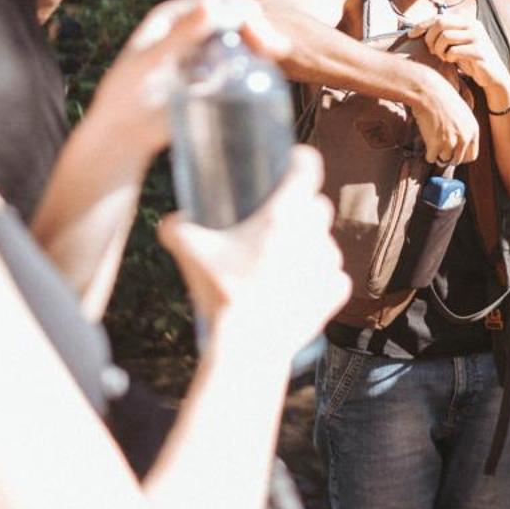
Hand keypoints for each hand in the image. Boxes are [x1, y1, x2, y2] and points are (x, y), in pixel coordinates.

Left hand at [79, 0, 285, 163]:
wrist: (122, 135)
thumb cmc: (125, 96)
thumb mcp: (150, 62)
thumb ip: (180, 35)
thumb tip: (212, 5)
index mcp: (176, 16)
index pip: (220, 2)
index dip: (244, 12)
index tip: (259, 35)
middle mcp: (192, 29)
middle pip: (237, 18)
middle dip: (260, 28)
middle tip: (276, 50)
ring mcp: (204, 53)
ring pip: (242, 40)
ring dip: (263, 43)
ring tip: (276, 56)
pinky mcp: (211, 77)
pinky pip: (239, 64)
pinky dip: (256, 64)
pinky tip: (267, 72)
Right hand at [159, 149, 347, 355]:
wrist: (248, 347)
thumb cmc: (222, 294)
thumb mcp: (190, 252)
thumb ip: (177, 228)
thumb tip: (174, 220)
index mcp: (283, 215)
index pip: (308, 167)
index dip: (300, 161)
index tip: (292, 163)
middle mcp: (313, 234)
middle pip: (318, 205)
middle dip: (301, 209)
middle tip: (275, 224)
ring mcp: (328, 263)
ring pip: (325, 241)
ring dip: (308, 247)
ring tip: (280, 264)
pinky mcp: (336, 291)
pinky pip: (332, 274)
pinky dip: (318, 279)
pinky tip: (295, 288)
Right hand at [409, 65, 480, 167]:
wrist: (428, 91)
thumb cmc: (442, 98)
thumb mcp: (462, 113)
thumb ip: (463, 130)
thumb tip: (457, 148)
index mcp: (473, 130)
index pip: (471, 156)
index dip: (461, 155)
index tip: (452, 152)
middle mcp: (465, 138)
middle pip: (457, 160)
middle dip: (448, 156)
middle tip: (439, 147)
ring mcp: (451, 142)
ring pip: (444, 160)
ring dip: (437, 153)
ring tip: (432, 138)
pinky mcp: (436, 144)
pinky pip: (431, 158)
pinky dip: (427, 153)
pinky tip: (426, 140)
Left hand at [412, 11, 509, 110]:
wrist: (493, 75)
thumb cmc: (469, 59)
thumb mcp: (455, 43)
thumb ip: (442, 33)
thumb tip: (416, 30)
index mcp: (466, 19)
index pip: (438, 17)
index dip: (422, 25)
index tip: (410, 35)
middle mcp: (473, 24)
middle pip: (440, 23)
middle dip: (430, 38)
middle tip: (431, 50)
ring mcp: (478, 37)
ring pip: (445, 37)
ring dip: (438, 49)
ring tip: (442, 56)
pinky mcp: (480, 50)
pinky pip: (454, 50)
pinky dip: (448, 57)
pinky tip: (450, 61)